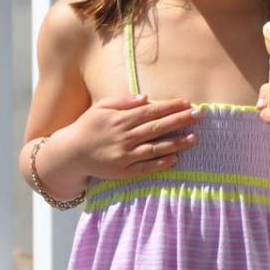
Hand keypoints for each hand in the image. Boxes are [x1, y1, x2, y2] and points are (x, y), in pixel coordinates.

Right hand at [62, 93, 201, 180]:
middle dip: (180, 120)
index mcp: (120, 119)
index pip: (151, 111)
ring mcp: (125, 155)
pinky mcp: (123, 171)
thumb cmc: (88, 126)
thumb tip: (146, 98)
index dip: (170, 107)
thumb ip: (123, 101)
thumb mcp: (101, 107)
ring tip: (194, 138)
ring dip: (176, 143)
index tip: (187, 103)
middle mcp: (124, 137)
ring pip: (155, 148)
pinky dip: (161, 163)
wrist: (71, 153)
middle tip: (199, 115)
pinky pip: (146, 167)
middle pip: (157, 128)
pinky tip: (176, 158)